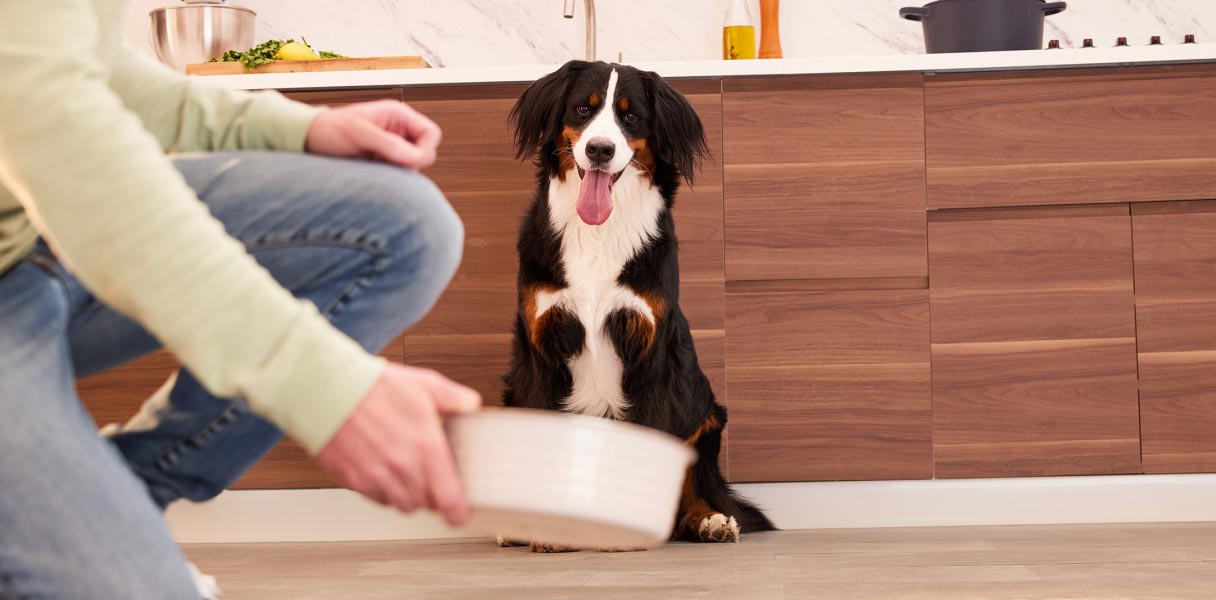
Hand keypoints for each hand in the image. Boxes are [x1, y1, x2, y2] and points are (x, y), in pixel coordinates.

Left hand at [305, 100, 442, 168]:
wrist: (307, 140)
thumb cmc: (329, 129)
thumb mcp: (359, 134)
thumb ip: (389, 145)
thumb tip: (417, 158)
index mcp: (398, 115)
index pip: (431, 134)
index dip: (425, 150)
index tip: (409, 162)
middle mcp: (399, 130)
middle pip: (425, 152)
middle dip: (412, 163)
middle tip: (387, 166)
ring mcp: (392, 147)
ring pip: (413, 166)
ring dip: (400, 172)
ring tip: (374, 168)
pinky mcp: (383, 161)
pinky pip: (399, 173)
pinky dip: (391, 178)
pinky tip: (373, 174)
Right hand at [316, 363, 480, 525]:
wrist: (328, 389)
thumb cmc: (374, 385)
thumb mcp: (424, 383)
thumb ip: (454, 397)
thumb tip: (471, 405)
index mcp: (426, 444)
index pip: (449, 496)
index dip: (458, 512)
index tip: (460, 513)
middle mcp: (403, 466)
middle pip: (427, 504)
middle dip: (432, 495)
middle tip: (431, 479)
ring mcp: (377, 476)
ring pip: (402, 505)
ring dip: (409, 495)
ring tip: (406, 473)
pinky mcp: (354, 480)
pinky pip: (377, 499)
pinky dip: (384, 491)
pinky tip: (384, 470)